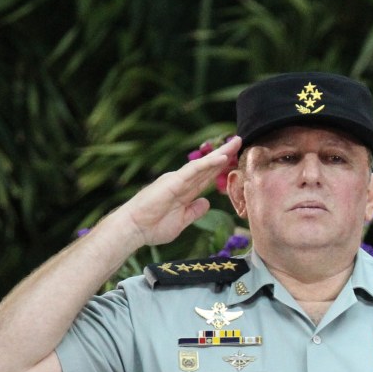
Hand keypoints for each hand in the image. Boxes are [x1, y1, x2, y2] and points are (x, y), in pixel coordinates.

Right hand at [113, 135, 241, 248]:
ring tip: (235, 142)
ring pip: (202, 164)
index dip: (220, 168)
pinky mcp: (173, 182)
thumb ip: (194, 211)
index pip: (206, 177)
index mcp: (184, 191)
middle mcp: (181, 182)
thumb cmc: (153, 227)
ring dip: (220, 153)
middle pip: (207, 167)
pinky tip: (222, 157)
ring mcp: (177, 180)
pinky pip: (194, 170)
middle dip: (224, 154)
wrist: (134, 230)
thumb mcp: (181, 220)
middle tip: (239, 141)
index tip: (234, 159)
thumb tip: (206, 202)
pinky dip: (208, 163)